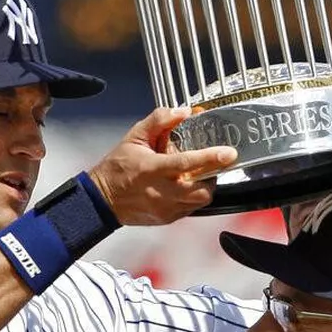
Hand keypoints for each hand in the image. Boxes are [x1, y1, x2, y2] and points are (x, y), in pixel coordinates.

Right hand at [88, 108, 236, 224]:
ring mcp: (164, 209)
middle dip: (213, 177)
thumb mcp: (135, 136)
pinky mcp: (167, 219)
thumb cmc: (118, 166)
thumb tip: (184, 112)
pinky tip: (183, 186)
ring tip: (197, 175)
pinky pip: (190, 209)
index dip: (210, 158)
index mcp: (151, 169)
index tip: (229, 153)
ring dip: (204, 187)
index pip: (186, 163)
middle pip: (200, 190)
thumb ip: (160, 120)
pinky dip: (192, 197)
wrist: (102, 199)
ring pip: (199, 202)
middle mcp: (160, 192)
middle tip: (212, 164)